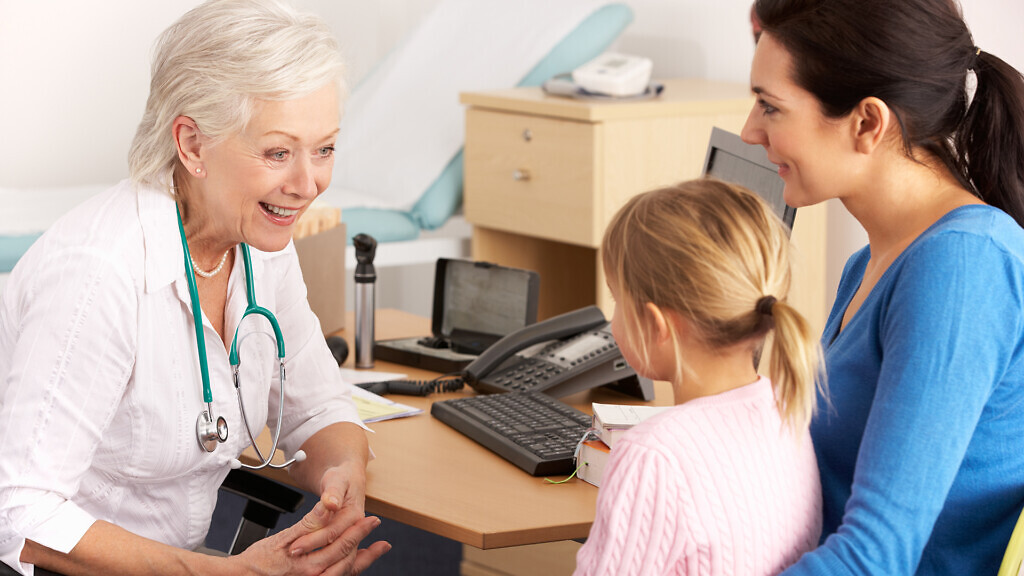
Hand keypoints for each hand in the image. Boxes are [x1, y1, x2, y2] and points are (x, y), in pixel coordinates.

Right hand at [234, 503, 389, 575]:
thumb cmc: (258, 562)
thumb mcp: (283, 538)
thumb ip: (309, 524)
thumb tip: (328, 507)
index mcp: (309, 565)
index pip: (342, 545)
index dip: (359, 531)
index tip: (371, 520)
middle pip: (348, 559)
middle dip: (365, 542)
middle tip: (375, 526)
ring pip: (345, 572)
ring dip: (363, 559)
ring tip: (377, 548)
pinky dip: (349, 569)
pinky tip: (356, 562)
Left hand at [288, 461, 367, 557]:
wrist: (348, 480)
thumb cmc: (341, 479)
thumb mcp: (337, 480)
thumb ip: (334, 492)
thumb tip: (331, 504)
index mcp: (355, 515)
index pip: (332, 532)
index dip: (313, 540)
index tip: (295, 545)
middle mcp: (355, 528)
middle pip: (332, 544)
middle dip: (310, 549)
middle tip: (291, 552)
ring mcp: (350, 535)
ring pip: (332, 551)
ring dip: (314, 555)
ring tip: (294, 556)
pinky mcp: (343, 538)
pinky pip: (331, 549)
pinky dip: (318, 554)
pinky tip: (303, 556)